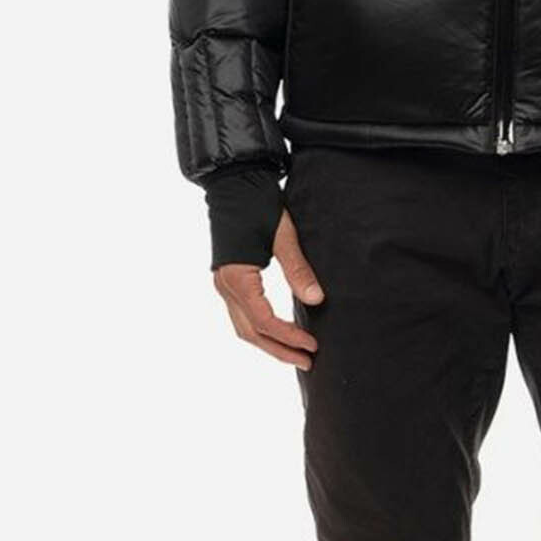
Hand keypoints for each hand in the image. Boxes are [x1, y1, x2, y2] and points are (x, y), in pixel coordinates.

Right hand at [212, 207, 326, 369]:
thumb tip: (317, 300)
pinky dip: (260, 328)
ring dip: (268, 343)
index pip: (263, 320)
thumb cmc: (259, 203)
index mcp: (237, 277)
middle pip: (250, 332)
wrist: (234, 180)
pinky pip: (241, 313)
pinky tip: (278, 330)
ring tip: (296, 353)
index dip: (288, 336)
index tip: (313, 344)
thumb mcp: (283, 235)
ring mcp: (224, 283)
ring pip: (243, 326)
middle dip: (278, 349)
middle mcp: (225, 285)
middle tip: (308, 361)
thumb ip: (298, 268)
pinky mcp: (229, 278)